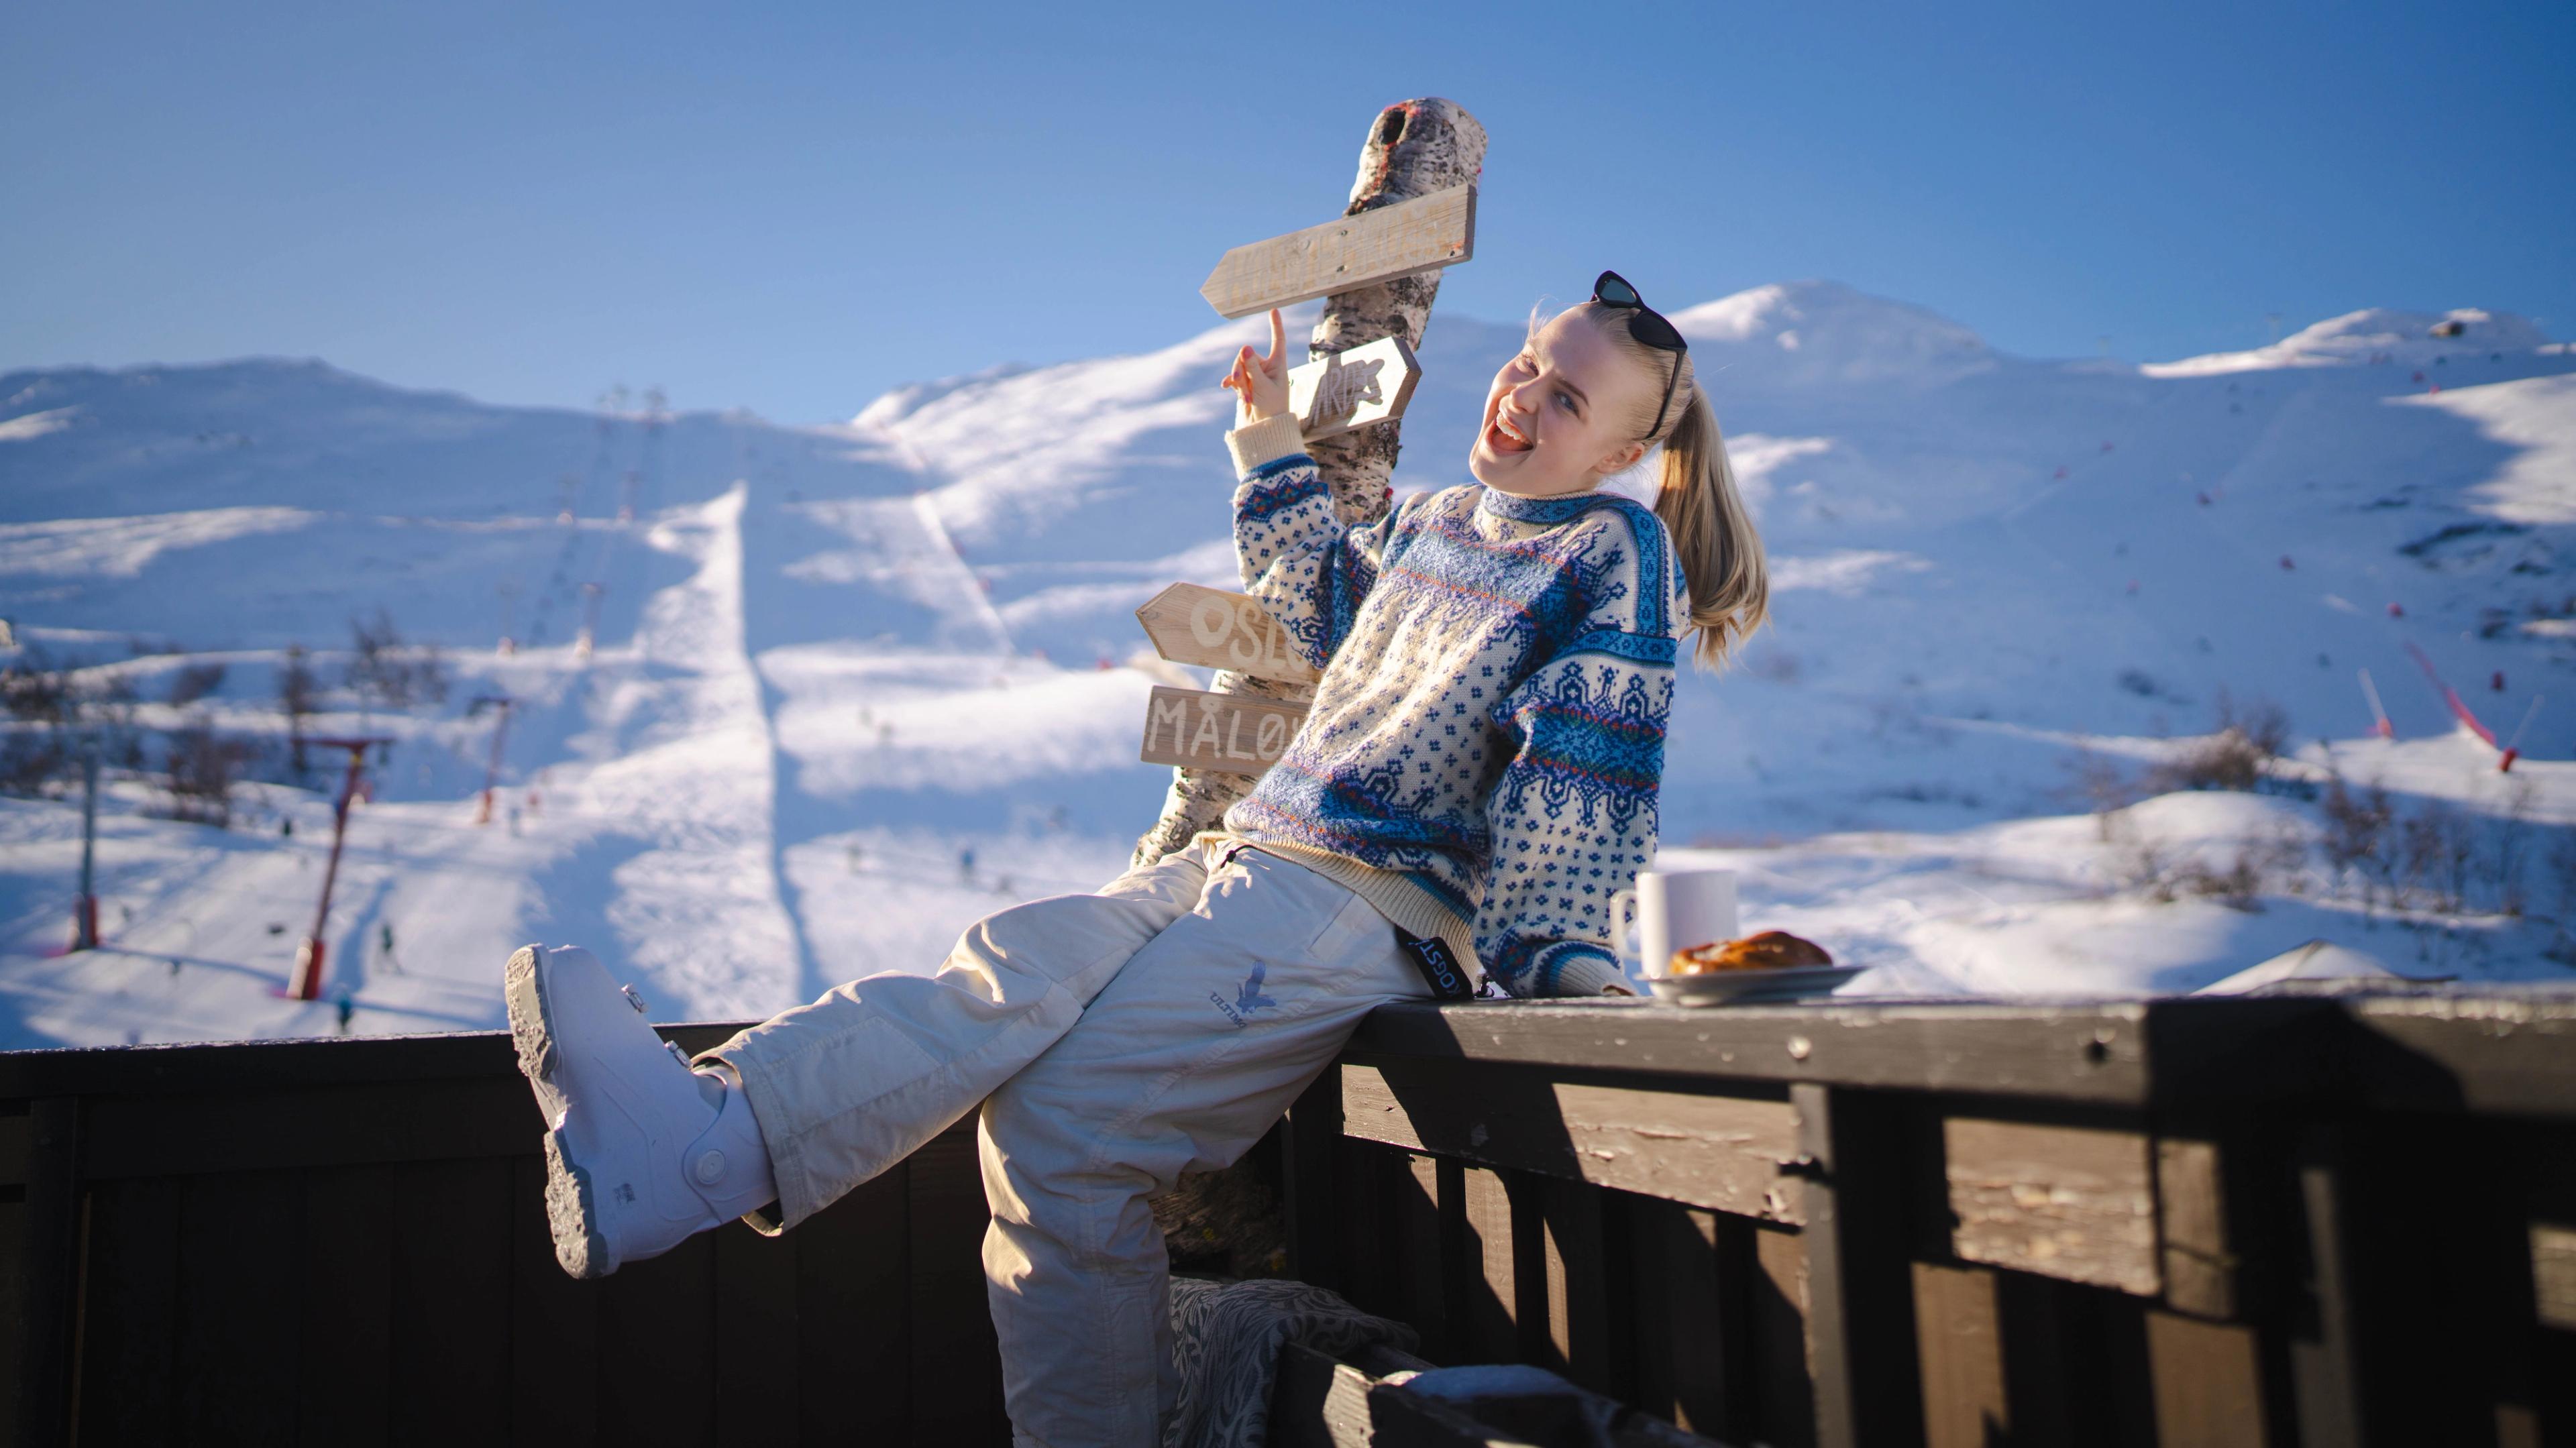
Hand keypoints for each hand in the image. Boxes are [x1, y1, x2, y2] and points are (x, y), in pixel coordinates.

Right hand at [1220, 309, 1292, 425]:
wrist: (1263, 431)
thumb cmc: (1271, 410)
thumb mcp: (1262, 387)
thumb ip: (1252, 368)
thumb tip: (1244, 347)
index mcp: (1278, 365)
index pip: (1277, 340)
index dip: (1275, 325)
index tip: (1273, 309)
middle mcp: (1267, 368)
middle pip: (1248, 355)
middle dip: (1241, 368)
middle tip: (1241, 383)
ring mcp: (1255, 376)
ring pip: (1239, 366)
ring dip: (1239, 380)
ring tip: (1244, 396)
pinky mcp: (1244, 385)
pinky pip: (1234, 377)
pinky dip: (1231, 382)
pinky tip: (1226, 387)